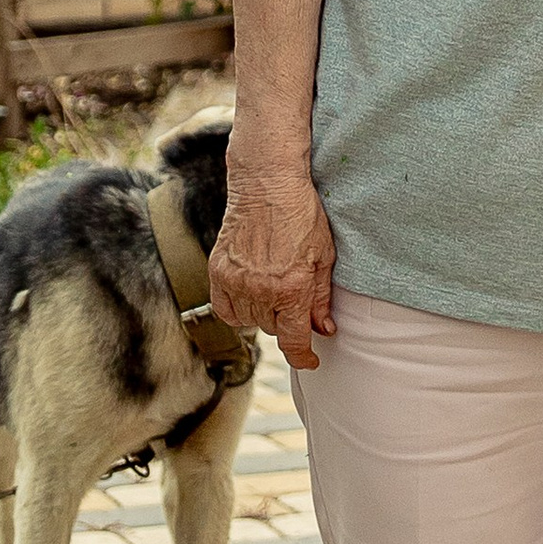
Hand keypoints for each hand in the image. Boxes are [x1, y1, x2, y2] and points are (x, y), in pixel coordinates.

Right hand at [209, 168, 337, 369]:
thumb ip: (321, 298)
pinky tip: (250, 293)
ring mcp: (236, 282)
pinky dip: (237, 308)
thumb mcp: (324, 256)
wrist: (267, 183)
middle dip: (287, 319)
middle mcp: (261, 291)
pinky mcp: (218, 271)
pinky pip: (225, 309)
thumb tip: (324, 329)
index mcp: (292, 289)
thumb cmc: (302, 215)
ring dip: (263, 312)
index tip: (310, 360)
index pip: (294, 342)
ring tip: (273, 286)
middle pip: (273, 329)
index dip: (304, 358)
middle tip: (293, 296)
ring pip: (250, 321)